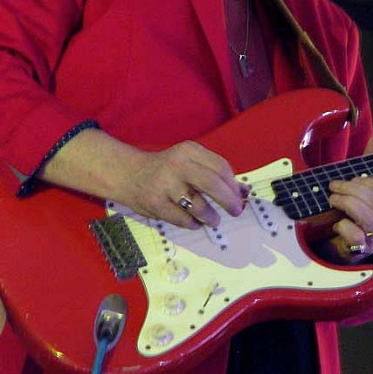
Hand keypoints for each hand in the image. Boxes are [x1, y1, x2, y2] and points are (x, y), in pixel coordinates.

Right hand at [41, 129, 245, 228]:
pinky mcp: (156, 204)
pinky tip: (194, 222)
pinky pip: (183, 219)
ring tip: (213, 220)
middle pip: (213, 184)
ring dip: (211, 216)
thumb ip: (214, 173)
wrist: (129, 174)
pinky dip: (193, 223)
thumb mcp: (189, 161)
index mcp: (188, 150)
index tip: (239, 196)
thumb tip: (243, 192)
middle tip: (235, 211)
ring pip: (199, 205)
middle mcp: (177, 164)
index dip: (233, 184)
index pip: (220, 167)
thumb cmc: (166, 169)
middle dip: (229, 201)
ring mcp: (165, 184)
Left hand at [316, 131, 372, 263]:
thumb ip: (371, 161)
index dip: (370, 182)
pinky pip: (356, 237)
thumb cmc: (353, 208)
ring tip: (333, 199)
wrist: (340, 239)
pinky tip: (336, 222)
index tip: (353, 177)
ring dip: (346, 203)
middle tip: (334, 185)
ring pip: (368, 218)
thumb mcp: (361, 183)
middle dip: (351, 189)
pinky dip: (343, 226)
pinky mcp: (361, 250)